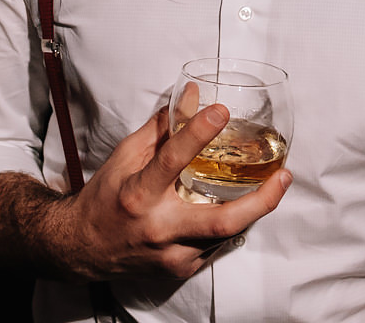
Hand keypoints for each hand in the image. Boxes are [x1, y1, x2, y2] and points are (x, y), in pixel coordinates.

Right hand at [50, 104, 289, 280]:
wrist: (80, 249)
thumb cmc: (105, 198)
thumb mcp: (126, 157)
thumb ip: (162, 128)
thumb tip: (192, 94)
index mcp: (138, 194)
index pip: (172, 160)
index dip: (197, 133)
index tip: (220, 110)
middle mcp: (157, 228)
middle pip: (220, 221)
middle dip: (260, 201)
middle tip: (284, 177)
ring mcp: (170, 254)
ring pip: (225, 235)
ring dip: (252, 209)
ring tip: (273, 185)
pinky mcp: (179, 270)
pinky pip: (216, 246)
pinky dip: (231, 225)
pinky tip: (239, 207)